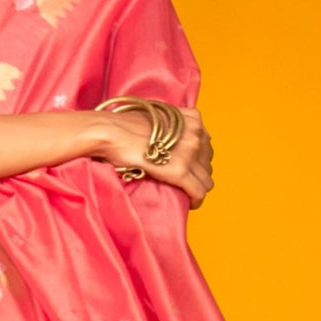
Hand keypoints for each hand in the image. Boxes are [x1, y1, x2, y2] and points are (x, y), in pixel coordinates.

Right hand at [96, 103, 213, 208]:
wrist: (112, 131)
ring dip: (197, 187)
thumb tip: (168, 138)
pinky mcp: (179, 171)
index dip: (198, 158)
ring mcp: (189, 152)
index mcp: (191, 119)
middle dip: (198, 173)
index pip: (206, 143)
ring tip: (185, 193)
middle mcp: (195, 133)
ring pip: (206, 179)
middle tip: (184, 182)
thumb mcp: (157, 116)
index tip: (189, 167)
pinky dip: (196, 200)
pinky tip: (190, 204)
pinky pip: (198, 191)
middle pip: (207, 162)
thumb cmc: (125, 124)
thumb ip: (171, 124)